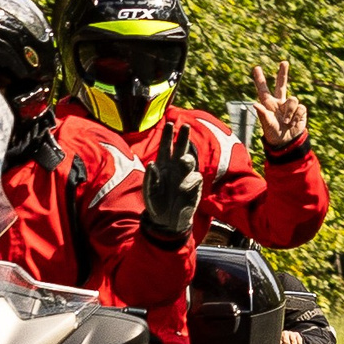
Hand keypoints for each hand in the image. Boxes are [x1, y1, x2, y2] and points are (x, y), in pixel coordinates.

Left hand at [140, 122, 203, 240]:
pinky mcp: (193, 186)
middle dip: (182, 137)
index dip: (168, 136)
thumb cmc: (155, 204)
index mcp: (162, 166)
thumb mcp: (149, 192)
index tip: (170, 123)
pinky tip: (182, 188)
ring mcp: (185, 176)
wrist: (167, 220)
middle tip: (184, 126)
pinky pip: (194, 178)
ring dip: (187, 158)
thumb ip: (150, 179)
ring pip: (189, 160)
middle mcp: (174, 168)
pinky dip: (189, 181)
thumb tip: (153, 164)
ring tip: (183, 161)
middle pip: (180, 148)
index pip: (166, 147)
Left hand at [248, 60, 307, 147]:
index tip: (256, 68)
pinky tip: (294, 123)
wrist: (286, 142)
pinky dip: (297, 116)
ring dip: (290, 111)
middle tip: (284, 62)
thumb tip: (254, 104)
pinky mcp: (299, 110)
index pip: (263, 89)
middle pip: (281, 84)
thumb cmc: (273, 134)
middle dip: (283, 73)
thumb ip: (262, 114)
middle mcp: (279, 102)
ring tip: (287, 122)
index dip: (259, 79)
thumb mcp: (267, 125)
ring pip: (293, 99)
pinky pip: (300, 107)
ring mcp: (289, 106)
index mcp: (268, 104)